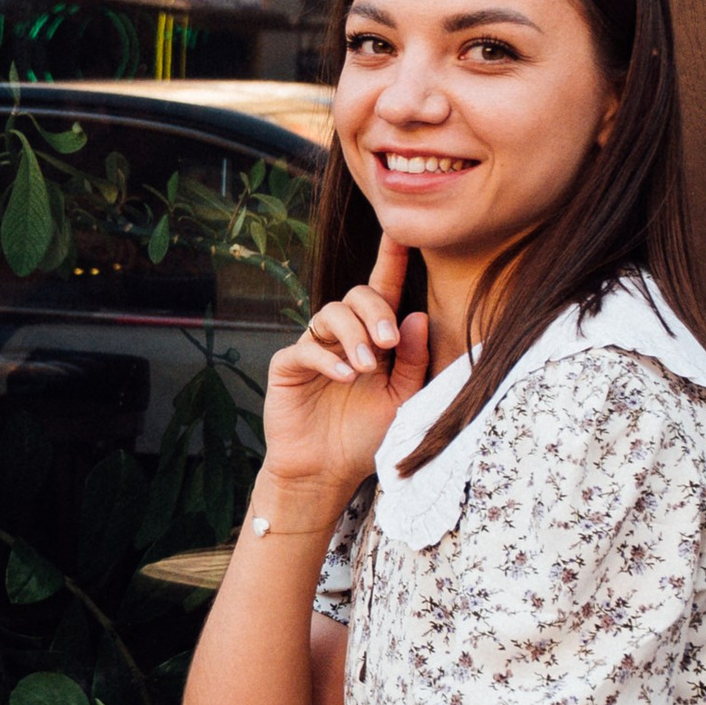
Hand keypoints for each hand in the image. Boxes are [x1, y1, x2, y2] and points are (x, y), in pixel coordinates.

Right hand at [259, 232, 431, 499]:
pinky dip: (328, 359)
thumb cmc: (365, 436)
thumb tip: (416, 315)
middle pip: (357, 296)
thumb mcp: (401, 398)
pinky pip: (306, 348)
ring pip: (330, 314)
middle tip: (388, 343)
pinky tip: (345, 377)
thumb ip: (411, 360)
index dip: (391, 258)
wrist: (326, 472)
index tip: (402, 232)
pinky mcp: (288, 366)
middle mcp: (343, 335)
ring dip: (353, 336)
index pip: (383, 290)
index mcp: (373, 337)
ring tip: (366, 368)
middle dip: (375, 313)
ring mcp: (314, 347)